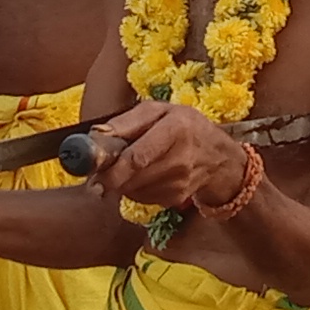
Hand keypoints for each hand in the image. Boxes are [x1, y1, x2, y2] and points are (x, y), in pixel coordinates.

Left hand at [83, 100, 255, 211]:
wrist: (218, 157)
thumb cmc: (184, 127)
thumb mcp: (159, 111)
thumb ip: (127, 120)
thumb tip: (96, 135)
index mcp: (176, 129)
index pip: (138, 157)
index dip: (111, 167)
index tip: (91, 171)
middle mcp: (180, 159)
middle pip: (132, 177)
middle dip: (109, 177)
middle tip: (96, 176)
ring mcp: (179, 183)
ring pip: (133, 190)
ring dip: (121, 183)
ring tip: (125, 169)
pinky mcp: (175, 199)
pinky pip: (141, 198)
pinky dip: (134, 189)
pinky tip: (142, 177)